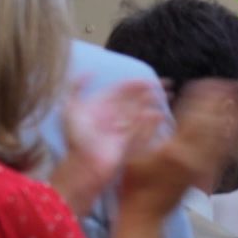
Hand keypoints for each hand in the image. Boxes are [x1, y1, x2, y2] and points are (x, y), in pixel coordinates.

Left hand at [51, 77, 163, 213]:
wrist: (83, 165)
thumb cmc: (76, 138)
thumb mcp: (70, 109)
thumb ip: (76, 88)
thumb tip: (89, 72)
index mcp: (100, 108)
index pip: (121, 91)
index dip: (135, 84)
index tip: (149, 80)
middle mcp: (112, 117)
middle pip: (134, 101)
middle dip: (150, 93)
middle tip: (166, 86)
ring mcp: (122, 130)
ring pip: (141, 113)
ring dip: (154, 104)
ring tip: (166, 97)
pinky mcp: (130, 143)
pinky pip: (144, 130)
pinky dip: (152, 122)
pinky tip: (161, 115)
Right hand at [119, 79, 237, 218]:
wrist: (147, 217)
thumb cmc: (134, 185)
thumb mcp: (130, 156)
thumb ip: (141, 131)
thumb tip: (154, 109)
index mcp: (175, 150)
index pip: (194, 117)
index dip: (204, 97)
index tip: (208, 81)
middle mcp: (194, 157)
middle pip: (216, 125)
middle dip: (225, 103)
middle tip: (234, 85)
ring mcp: (204, 167)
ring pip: (225, 138)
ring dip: (233, 117)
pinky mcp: (207, 174)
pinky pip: (225, 152)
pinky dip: (232, 136)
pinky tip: (236, 124)